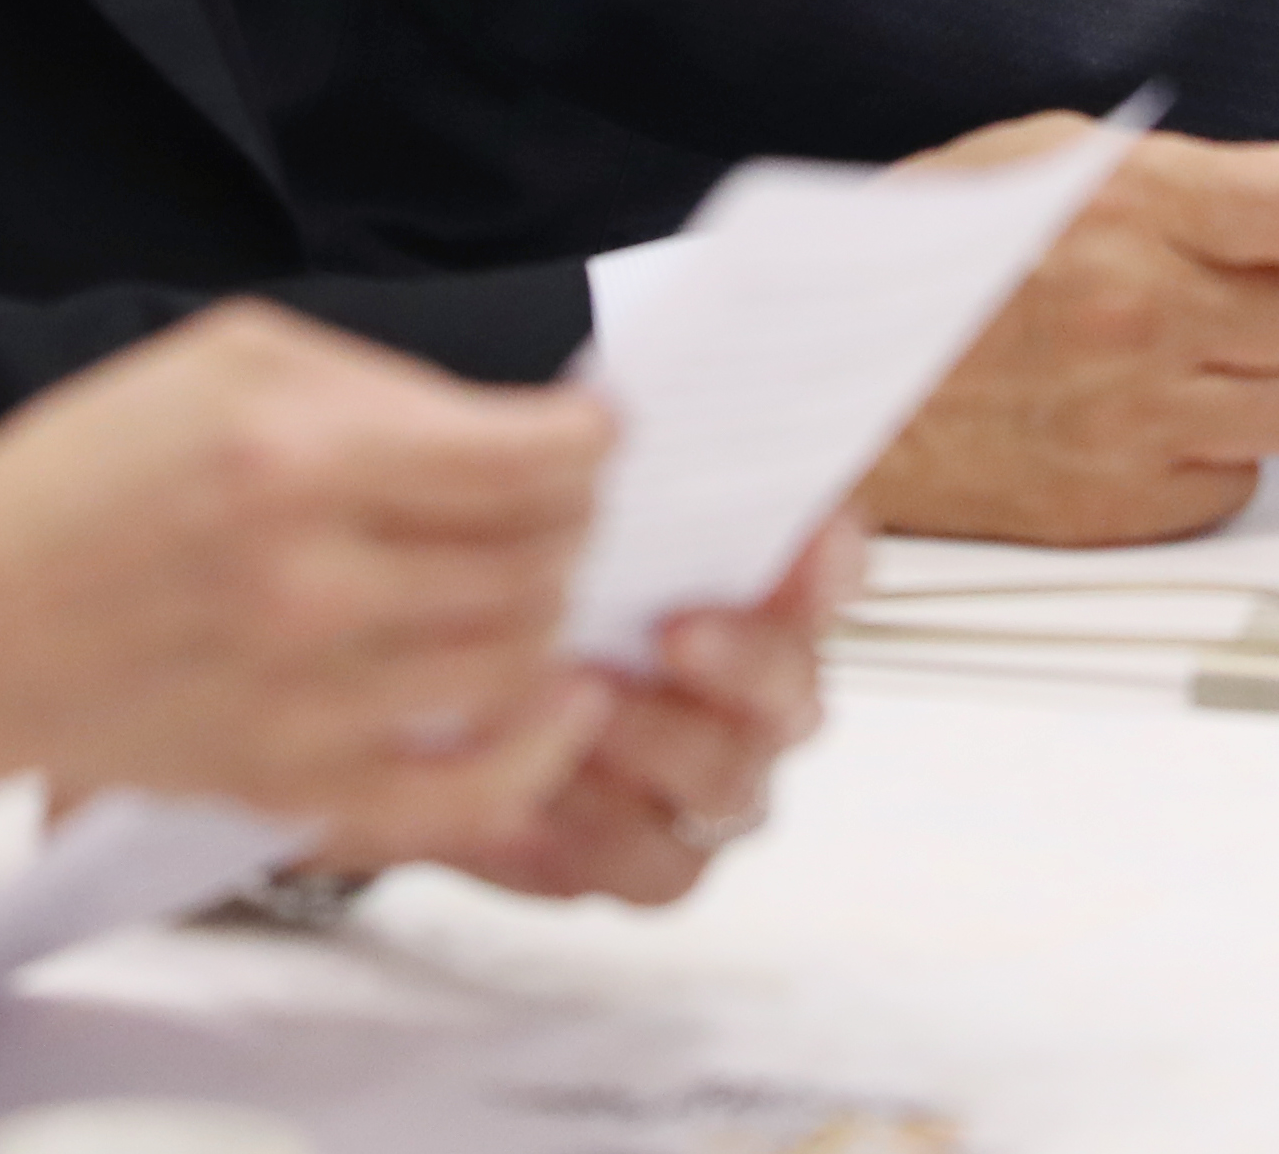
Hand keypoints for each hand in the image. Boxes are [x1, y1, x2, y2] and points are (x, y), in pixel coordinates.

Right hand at [0, 302, 612, 858]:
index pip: (522, 459)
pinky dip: (540, 748)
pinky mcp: (293, 782)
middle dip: (575, 517)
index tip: (598, 430)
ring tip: (534, 571)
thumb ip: (381, 385)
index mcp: (298, 455)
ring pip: (517, 659)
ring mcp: (306, 697)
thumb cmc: (85, 482)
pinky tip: (561, 701)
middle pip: (535, 558)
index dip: (590, 439)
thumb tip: (512, 427)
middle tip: (565, 497)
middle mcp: (312, 582)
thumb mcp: (226, 361)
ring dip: (552, 608)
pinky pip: (469, 789)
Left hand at [383, 514, 854, 903]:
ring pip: (734, 783)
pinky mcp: (656, 857)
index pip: (834, 567)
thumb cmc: (523, 573)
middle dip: (743, 662)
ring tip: (583, 708)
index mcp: (763, 588)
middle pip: (797, 689)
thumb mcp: (554, 499)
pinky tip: (541, 784)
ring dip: (660, 745)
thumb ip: (604, 470)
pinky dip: (603, 832)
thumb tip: (607, 413)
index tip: (801, 548)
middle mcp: (763, 690)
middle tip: (674, 632)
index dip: (828, 563)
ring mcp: (719, 780)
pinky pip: (660, 866)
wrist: (445, 683)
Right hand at [860, 122, 1278, 544]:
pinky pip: (1239, 480)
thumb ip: (1168, 176)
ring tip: (1182, 354)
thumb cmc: (916, 264)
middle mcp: (1147, 314)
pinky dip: (1210, 452)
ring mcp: (1139, 419)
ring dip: (1256, 377)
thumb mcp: (1035, 161)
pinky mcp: (1124, 505)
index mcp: (1131, 208)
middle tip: (1219, 283)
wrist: (827, 388)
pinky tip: (1146, 416)